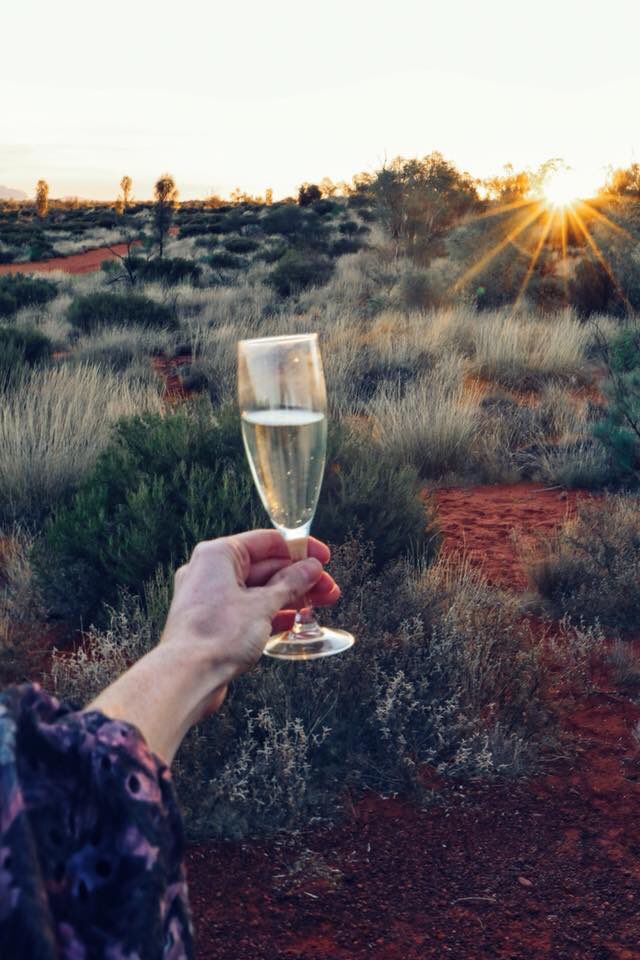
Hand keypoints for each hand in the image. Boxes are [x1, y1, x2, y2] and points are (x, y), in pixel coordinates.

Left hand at [161, 529, 339, 690]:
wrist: (186, 678)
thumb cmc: (217, 635)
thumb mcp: (263, 605)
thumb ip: (291, 584)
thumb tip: (311, 568)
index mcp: (218, 555)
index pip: (267, 542)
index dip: (300, 549)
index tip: (324, 558)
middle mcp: (212, 572)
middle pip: (266, 567)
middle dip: (300, 578)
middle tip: (329, 588)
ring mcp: (212, 598)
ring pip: (259, 590)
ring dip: (291, 596)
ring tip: (323, 603)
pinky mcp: (214, 622)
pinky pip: (249, 610)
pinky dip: (272, 613)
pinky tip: (296, 620)